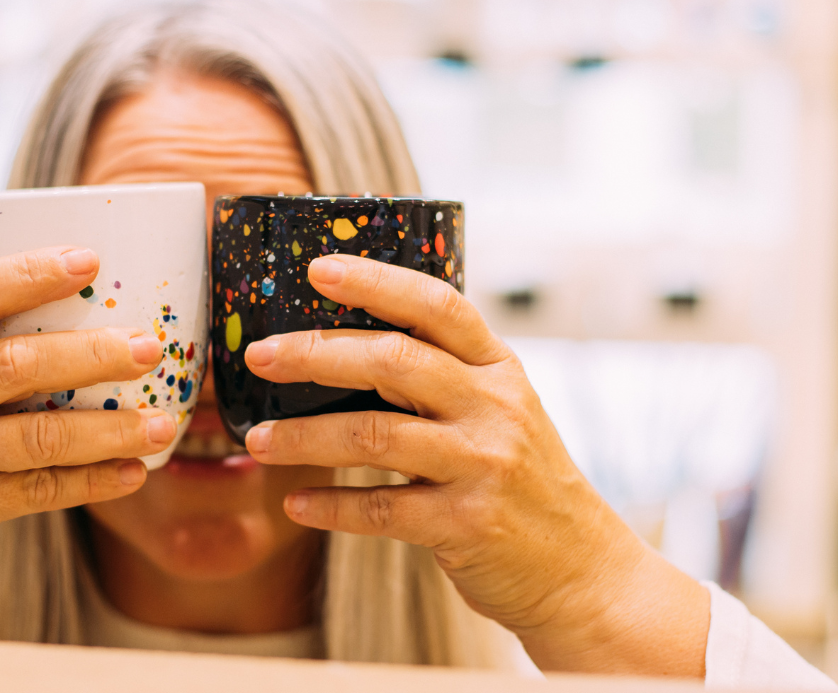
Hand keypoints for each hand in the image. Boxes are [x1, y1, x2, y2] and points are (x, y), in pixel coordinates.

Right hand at [0, 246, 174, 626]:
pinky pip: (37, 491)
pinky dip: (90, 481)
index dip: (29, 274)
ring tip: (161, 423)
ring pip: (36, 435)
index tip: (88, 259)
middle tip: (149, 345)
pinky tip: (132, 473)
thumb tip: (67, 314)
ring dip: (107, 429)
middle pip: (15, 365)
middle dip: (91, 353)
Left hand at [241, 255, 709, 675]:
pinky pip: (381, 510)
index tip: (318, 268)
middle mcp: (494, 407)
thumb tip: (338, 346)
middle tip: (259, 357)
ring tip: (257, 440)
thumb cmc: (519, 481)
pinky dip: (331, 506)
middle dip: (316, 354)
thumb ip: (439, 377)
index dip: (377, 282)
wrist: (580, 569)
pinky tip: (296, 503)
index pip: (437, 306)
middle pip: (394, 362)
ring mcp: (483, 465)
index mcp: (498, 368)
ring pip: (376, 436)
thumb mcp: (498, 412)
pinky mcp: (467, 524)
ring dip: (305, 437)